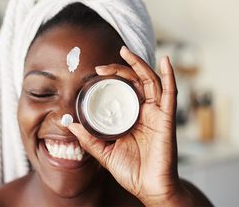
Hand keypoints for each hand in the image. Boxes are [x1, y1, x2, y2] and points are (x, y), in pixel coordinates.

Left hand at [68, 46, 183, 205]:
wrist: (149, 188)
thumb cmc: (131, 170)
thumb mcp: (104, 152)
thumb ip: (89, 138)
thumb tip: (70, 125)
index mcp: (130, 117)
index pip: (122, 90)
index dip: (111, 79)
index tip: (95, 74)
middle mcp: (144, 111)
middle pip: (135, 81)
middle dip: (120, 69)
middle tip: (102, 66)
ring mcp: (156, 113)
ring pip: (150, 81)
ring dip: (139, 64)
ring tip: (125, 51)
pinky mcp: (167, 118)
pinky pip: (170, 93)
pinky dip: (169, 75)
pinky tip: (165, 61)